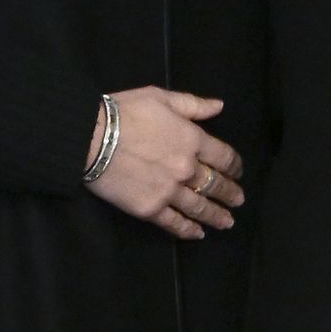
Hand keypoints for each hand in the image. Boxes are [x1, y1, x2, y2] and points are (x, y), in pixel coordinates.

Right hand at [84, 86, 244, 238]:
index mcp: (192, 139)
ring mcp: (169, 191)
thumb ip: (193, 105)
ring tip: (227, 222)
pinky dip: (188, 230)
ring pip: (199, 207)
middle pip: (215, 184)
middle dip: (230, 193)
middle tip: (239, 201)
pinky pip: (174, 223)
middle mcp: (186, 168)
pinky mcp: (149, 208)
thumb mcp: (161, 97)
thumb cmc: (125, 112)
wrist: (92, 138)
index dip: (234, 166)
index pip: (223, 156)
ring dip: (216, 215)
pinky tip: (198, 234)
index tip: (238, 172)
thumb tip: (219, 106)